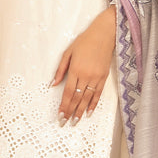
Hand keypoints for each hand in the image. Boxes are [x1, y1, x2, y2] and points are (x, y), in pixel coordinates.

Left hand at [50, 7, 115, 124]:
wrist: (104, 35)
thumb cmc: (84, 41)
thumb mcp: (68, 52)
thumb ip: (60, 70)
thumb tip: (53, 84)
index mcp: (75, 69)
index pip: (68, 92)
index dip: (64, 105)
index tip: (60, 115)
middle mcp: (86, 75)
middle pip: (77, 98)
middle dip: (70, 111)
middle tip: (65, 122)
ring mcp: (96, 77)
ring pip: (87, 98)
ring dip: (81, 111)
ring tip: (76, 121)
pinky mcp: (104, 77)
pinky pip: (98, 94)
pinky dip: (93, 104)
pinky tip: (89, 112)